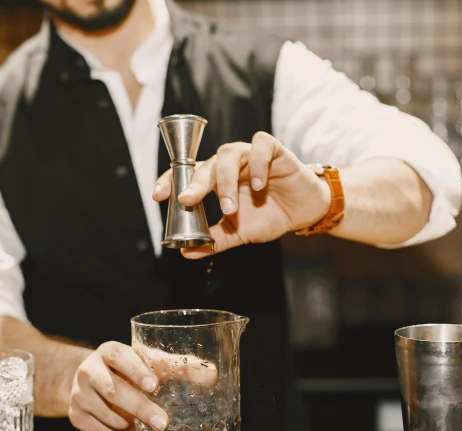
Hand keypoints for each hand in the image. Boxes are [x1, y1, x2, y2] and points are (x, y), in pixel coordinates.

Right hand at [69, 341, 216, 430]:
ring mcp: (79, 394)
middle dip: (140, 408)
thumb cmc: (130, 369)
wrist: (92, 380)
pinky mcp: (75, 416)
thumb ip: (181, 367)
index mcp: (109, 351)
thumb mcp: (153, 362)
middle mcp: (89, 370)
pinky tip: (126, 427)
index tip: (154, 385)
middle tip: (162, 422)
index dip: (136, 370)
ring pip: (107, 414)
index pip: (119, 356)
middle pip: (113, 390)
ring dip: (129, 423)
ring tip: (141, 421)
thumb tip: (212, 374)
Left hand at [153, 131, 330, 257]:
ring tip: (230, 208)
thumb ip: (214, 240)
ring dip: (225, 181)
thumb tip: (187, 253)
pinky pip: (261, 145)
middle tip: (188, 200)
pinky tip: (258, 185)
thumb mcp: (239, 232)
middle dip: (195, 183)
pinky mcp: (274, 150)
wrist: (305, 211)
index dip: (170, 181)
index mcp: (216, 180)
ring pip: (229, 154)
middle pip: (206, 164)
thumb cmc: (270, 215)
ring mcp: (250, 154)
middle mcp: (229, 164)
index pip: (187, 174)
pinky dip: (257, 163)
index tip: (157, 196)